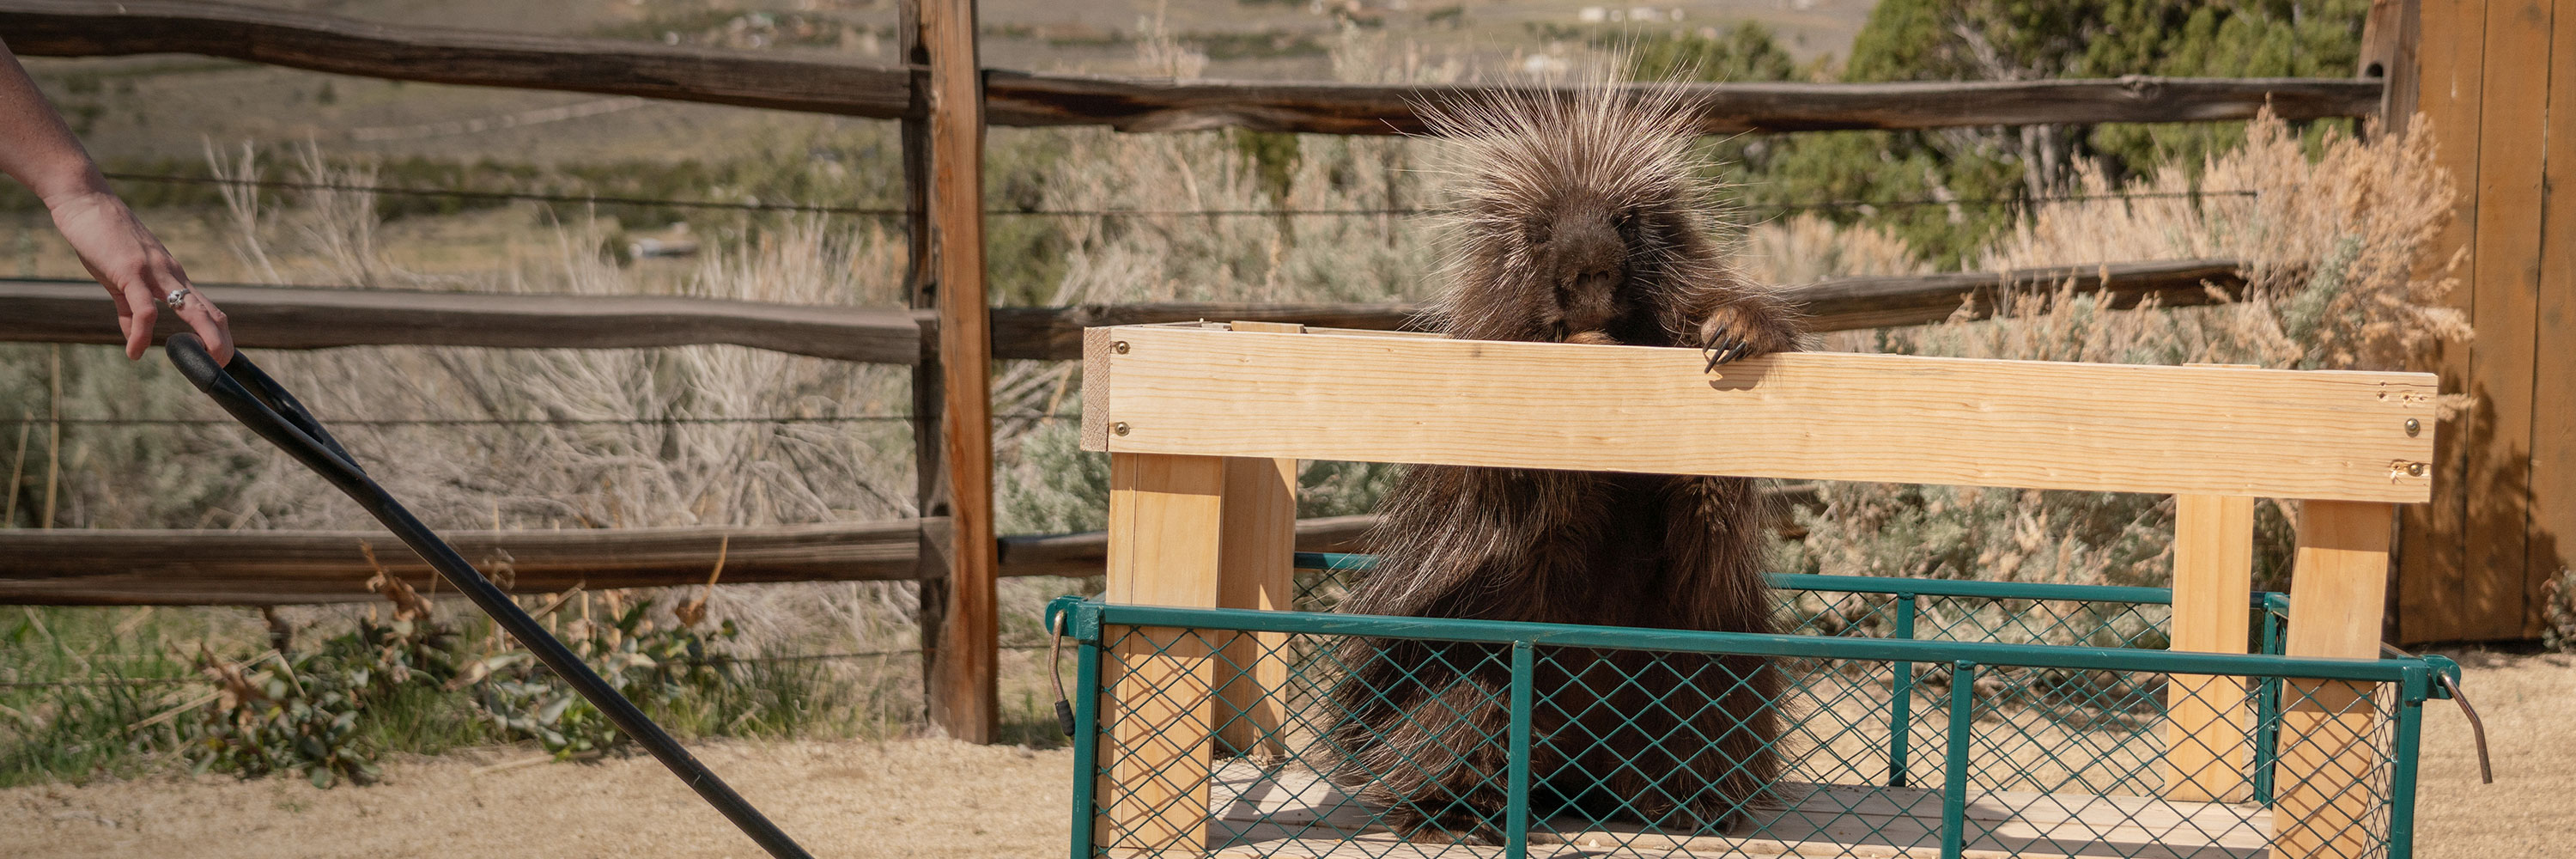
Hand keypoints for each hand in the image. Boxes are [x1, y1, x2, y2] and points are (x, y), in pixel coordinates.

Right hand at [47, 190, 231, 363]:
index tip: (219, 357)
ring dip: (204, 339)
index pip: (206, 308)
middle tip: (223, 365)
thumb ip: (128, 309)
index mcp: (172, 277)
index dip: (218, 333)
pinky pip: (145, 309)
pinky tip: (135, 351)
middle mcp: (171, 274)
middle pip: (209, 311)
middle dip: (222, 340)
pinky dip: (143, 334)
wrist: (86, 201)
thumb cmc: (103, 237)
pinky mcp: (131, 271)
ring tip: (202, 364)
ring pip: (190, 309)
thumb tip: (134, 339)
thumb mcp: (120, 277)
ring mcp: (154, 272)